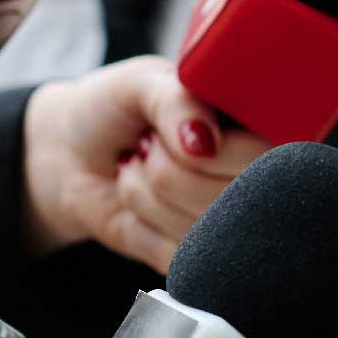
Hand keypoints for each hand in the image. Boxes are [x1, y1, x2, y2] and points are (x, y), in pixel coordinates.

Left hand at [21, 58, 269, 272]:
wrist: (71, 153)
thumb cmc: (115, 107)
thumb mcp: (142, 82)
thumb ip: (177, 102)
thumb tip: (203, 144)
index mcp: (258, 123)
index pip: (266, 155)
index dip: (212, 150)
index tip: (172, 130)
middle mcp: (255, 173)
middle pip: (234, 195)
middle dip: (167, 170)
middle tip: (149, 146)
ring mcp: (229, 219)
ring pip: (202, 227)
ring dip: (146, 195)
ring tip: (139, 169)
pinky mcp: (198, 254)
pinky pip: (180, 255)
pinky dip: (142, 226)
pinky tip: (138, 203)